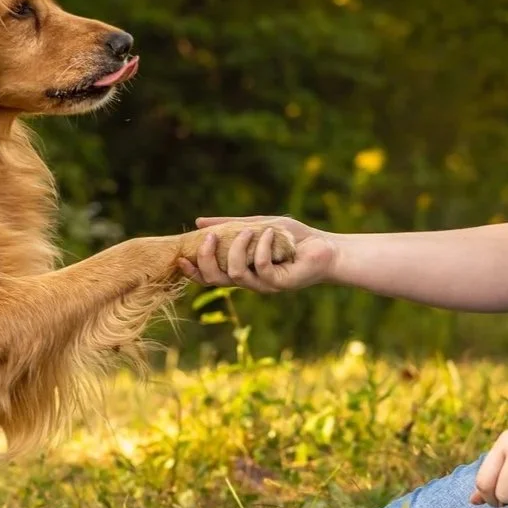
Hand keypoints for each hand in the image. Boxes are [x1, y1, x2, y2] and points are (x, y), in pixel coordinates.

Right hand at [178, 214, 337, 292]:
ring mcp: (263, 284)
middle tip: (210, 237)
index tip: (181, 257)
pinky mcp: (279, 283)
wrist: (326, 247)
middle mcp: (249, 281)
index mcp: (241, 270)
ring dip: (237, 248)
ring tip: (250, 230)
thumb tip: (198, 222)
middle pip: (215, 279)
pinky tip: (269, 235)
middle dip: (207, 259)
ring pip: (234, 273)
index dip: (193, 271)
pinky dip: (261, 247)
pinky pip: (259, 267)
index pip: (209, 277)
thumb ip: (229, 226)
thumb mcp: (257, 225)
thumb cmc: (293, 238)